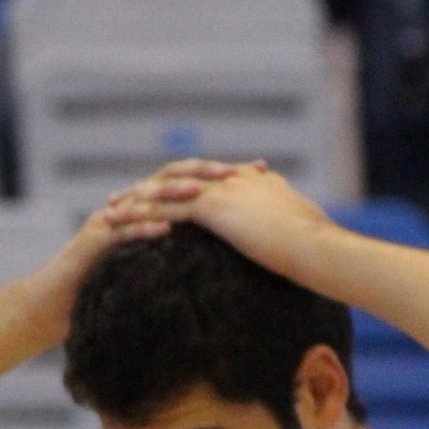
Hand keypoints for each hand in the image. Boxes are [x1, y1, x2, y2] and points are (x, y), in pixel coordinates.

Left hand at [102, 161, 331, 277]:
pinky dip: (141, 215)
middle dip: (151, 187)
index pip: (211, 181)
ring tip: (110, 210)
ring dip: (136, 200)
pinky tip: (121, 225)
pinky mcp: (211, 207)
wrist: (317, 246)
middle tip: (125, 197)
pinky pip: (166, 209)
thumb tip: (298, 242)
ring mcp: (221, 190)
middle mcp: (233, 180)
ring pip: (167, 191)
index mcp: (254, 184)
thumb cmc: (318, 250)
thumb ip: (292, 230)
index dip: (186, 187)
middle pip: (182, 179)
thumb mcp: (304, 236)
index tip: (167, 195)